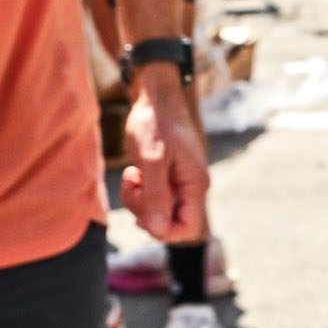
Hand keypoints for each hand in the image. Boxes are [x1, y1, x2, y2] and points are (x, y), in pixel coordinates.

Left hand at [120, 67, 209, 243]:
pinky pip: (154, 198)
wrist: (155, 97)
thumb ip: (156, 195)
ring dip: (139, 200)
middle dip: (146, 211)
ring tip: (132, 176)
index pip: (188, 229)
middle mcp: (191, 187)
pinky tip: (134, 172)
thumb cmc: (154, 123)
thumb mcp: (151, 160)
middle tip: (134, 187)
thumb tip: (158, 229)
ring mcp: (179, 182)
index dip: (163, 230)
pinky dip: (139, 191)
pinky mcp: (167, 176)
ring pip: (159, 211)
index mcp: (195, 184)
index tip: (143, 212)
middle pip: (170, 223)